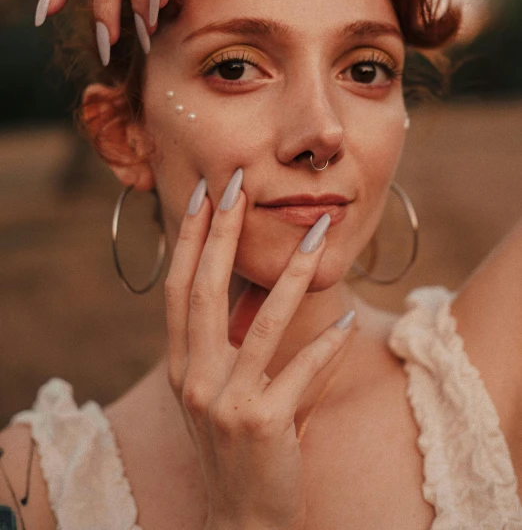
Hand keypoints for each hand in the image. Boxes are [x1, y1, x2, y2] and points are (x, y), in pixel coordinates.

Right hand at [165, 170, 354, 529]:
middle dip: (220, 234)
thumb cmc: (234, 444)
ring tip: (318, 236)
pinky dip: (325, 347)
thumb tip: (251, 287)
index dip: (189, 239)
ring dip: (292, 274)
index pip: (179, 287)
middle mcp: (194, 376)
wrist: (241, 517)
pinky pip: (300, 372)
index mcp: (182, 362)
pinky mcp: (262, 423)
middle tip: (237, 185)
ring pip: (263, 323)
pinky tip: (345, 323)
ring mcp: (224, 401)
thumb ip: (226, 342)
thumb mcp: (215, 390)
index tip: (202, 195)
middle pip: (205, 290)